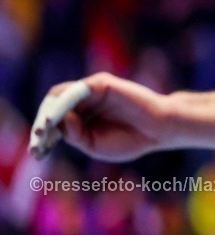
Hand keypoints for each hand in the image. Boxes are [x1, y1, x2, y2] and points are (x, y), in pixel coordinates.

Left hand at [32, 73, 170, 161]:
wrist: (158, 129)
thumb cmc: (129, 139)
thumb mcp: (94, 145)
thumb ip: (74, 135)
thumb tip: (58, 120)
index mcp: (80, 120)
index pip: (52, 122)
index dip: (42, 135)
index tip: (36, 151)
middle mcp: (83, 103)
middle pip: (51, 107)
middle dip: (41, 123)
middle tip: (38, 139)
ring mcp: (92, 92)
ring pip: (59, 95)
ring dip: (49, 111)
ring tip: (46, 128)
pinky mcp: (102, 84)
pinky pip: (76, 89)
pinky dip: (66, 102)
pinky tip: (63, 116)